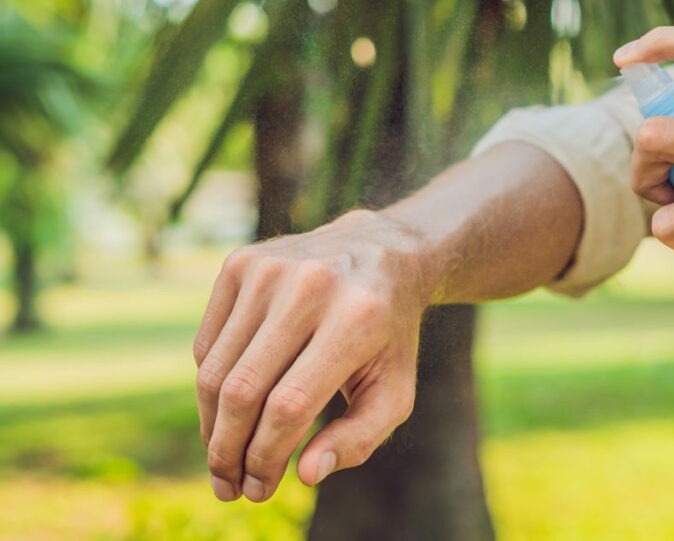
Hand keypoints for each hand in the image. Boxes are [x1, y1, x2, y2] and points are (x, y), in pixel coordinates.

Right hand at [194, 209, 433, 501]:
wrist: (379, 252)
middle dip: (228, 451)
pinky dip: (212, 386)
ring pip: (216, 371)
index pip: (290, 405)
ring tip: (223, 459)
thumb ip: (360, 438)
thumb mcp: (395, 389)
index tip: (258, 490)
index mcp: (356, 319)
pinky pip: (208, 344)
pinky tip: (230, 409)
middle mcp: (310, 287)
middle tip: (229, 487)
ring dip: (212, 427)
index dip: (266, 457)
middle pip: (244, 391)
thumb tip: (306, 474)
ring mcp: (270, 269)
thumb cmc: (387, 336)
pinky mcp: (241, 263)